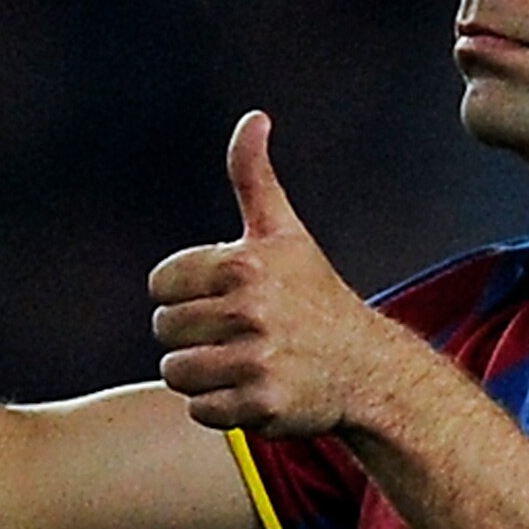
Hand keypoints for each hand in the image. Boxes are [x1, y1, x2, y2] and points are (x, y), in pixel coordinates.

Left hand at [150, 113, 387, 437]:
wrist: (367, 367)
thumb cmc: (316, 296)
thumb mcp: (285, 233)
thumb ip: (254, 176)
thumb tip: (254, 117)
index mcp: (243, 264)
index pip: (160, 286)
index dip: (186, 293)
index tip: (225, 298)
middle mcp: (249, 310)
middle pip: (165, 330)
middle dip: (193, 336)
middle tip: (237, 334)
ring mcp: (256, 360)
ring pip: (176, 372)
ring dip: (201, 373)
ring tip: (242, 362)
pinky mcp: (261, 405)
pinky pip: (199, 410)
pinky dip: (220, 407)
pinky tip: (253, 390)